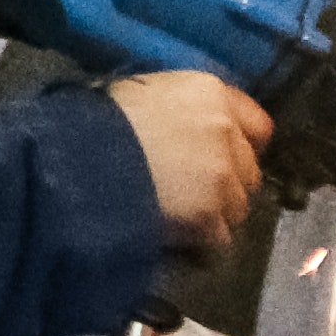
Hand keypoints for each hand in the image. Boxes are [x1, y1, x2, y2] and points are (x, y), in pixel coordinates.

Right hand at [110, 70, 268, 256]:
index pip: (257, 126)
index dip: (242, 146)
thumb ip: (178, 110)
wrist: (78, 161)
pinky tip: (175, 235)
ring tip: (180, 216)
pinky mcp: (209, 215)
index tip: (225, 160)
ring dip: (215, 214)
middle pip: (249, 170)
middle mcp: (226, 131)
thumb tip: (182, 126)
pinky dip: (200, 241)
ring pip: (238, 207)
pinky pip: (219, 237)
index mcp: (211, 94)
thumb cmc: (97, 122)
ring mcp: (222, 175)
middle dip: (227, 184)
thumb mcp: (141, 94)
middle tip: (193, 193)